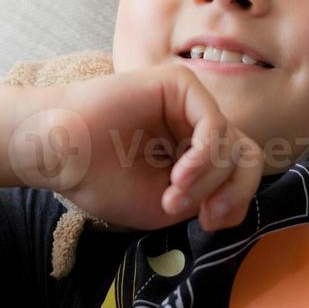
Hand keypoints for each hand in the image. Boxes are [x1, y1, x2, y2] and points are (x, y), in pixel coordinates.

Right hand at [7, 63, 264, 232]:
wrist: (60, 152)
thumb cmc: (103, 179)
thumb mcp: (165, 205)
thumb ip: (207, 199)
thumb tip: (238, 193)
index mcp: (194, 151)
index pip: (239, 173)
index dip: (235, 201)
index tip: (207, 222)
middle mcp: (196, 123)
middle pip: (247, 156)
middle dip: (233, 192)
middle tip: (204, 214)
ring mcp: (190, 102)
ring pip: (233, 145)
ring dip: (208, 181)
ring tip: (172, 195)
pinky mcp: (180, 84)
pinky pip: (215, 125)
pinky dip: (203, 159)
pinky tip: (179, 177)